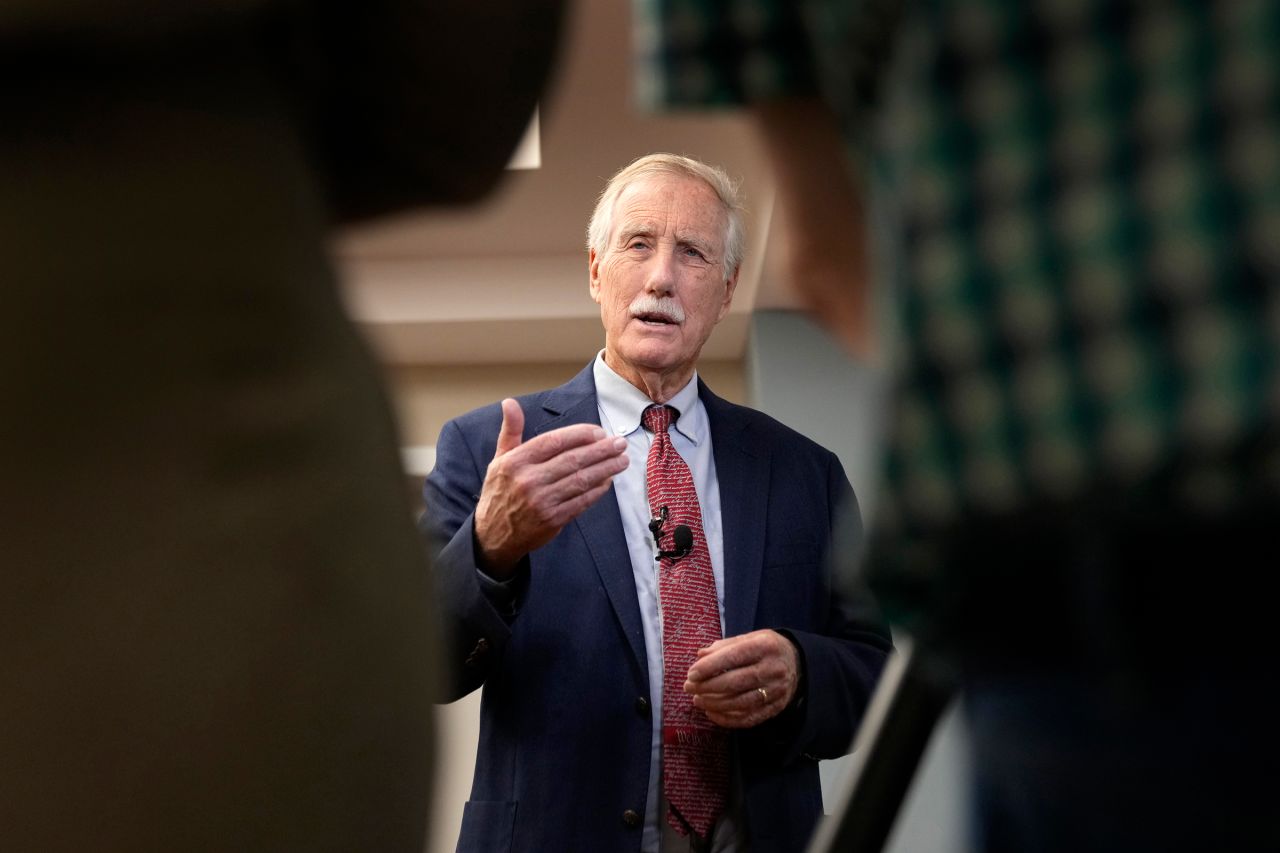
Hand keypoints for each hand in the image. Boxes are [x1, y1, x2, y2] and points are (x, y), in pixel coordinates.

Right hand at [474, 398, 628, 576]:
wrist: (493, 535)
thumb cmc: (500, 492)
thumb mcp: (499, 459)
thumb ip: (511, 430)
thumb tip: (510, 403)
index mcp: (516, 461)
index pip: (554, 441)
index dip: (580, 434)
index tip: (599, 432)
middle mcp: (528, 480)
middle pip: (572, 460)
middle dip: (601, 450)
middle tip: (620, 443)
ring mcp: (541, 501)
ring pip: (581, 480)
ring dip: (606, 469)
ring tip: (622, 460)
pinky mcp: (553, 519)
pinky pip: (581, 501)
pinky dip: (597, 490)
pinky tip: (608, 481)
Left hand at [683, 630, 799, 727]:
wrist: (799, 664)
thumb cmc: (766, 648)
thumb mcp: (750, 638)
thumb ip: (724, 646)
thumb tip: (700, 655)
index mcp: (765, 646)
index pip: (734, 656)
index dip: (711, 666)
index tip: (691, 673)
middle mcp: (773, 669)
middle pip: (736, 682)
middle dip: (708, 686)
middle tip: (689, 687)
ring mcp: (776, 691)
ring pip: (741, 702)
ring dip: (714, 704)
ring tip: (697, 700)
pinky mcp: (776, 708)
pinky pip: (749, 718)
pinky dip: (727, 719)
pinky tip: (712, 713)